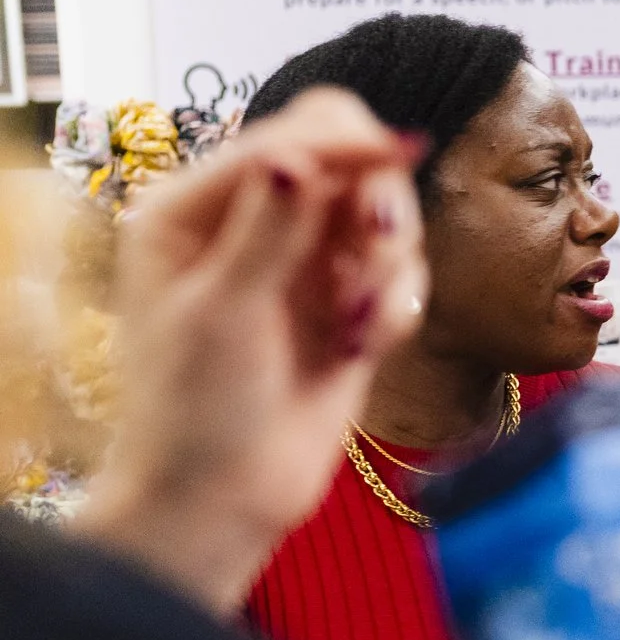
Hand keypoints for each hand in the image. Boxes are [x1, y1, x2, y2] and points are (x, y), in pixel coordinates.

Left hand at [73, 90, 425, 616]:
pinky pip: (403, 273)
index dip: (348, 145)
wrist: (222, 500)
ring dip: (387, 268)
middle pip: (348, 159)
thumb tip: (298, 154)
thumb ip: (268, 229)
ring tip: (357, 327)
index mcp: (194, 210)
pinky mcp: (347, 305)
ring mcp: (302, 264)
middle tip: (380, 244)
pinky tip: (362, 348)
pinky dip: (396, 306)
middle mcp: (250, 224)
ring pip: (385, 216)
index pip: (290, 138)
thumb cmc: (194, 412)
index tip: (405, 156)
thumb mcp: (224, 312)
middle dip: (377, 201)